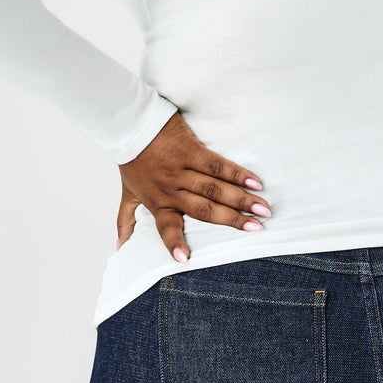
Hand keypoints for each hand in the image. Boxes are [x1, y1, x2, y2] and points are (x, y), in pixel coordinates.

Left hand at [115, 112, 268, 262]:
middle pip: (205, 209)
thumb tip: (119, 249)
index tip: (185, 259)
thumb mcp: (127, 193)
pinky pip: (217, 165)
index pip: (167, 226)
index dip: (175, 242)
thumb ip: (126, 221)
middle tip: (257, 229)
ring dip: (241, 199)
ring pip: (215, 188)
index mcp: (157, 201)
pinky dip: (237, 173)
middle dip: (233, 220)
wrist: (130, 123)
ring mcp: (182, 169)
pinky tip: (255, 182)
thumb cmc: (131, 159)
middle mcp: (171, 188)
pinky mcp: (191, 150)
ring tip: (263, 209)